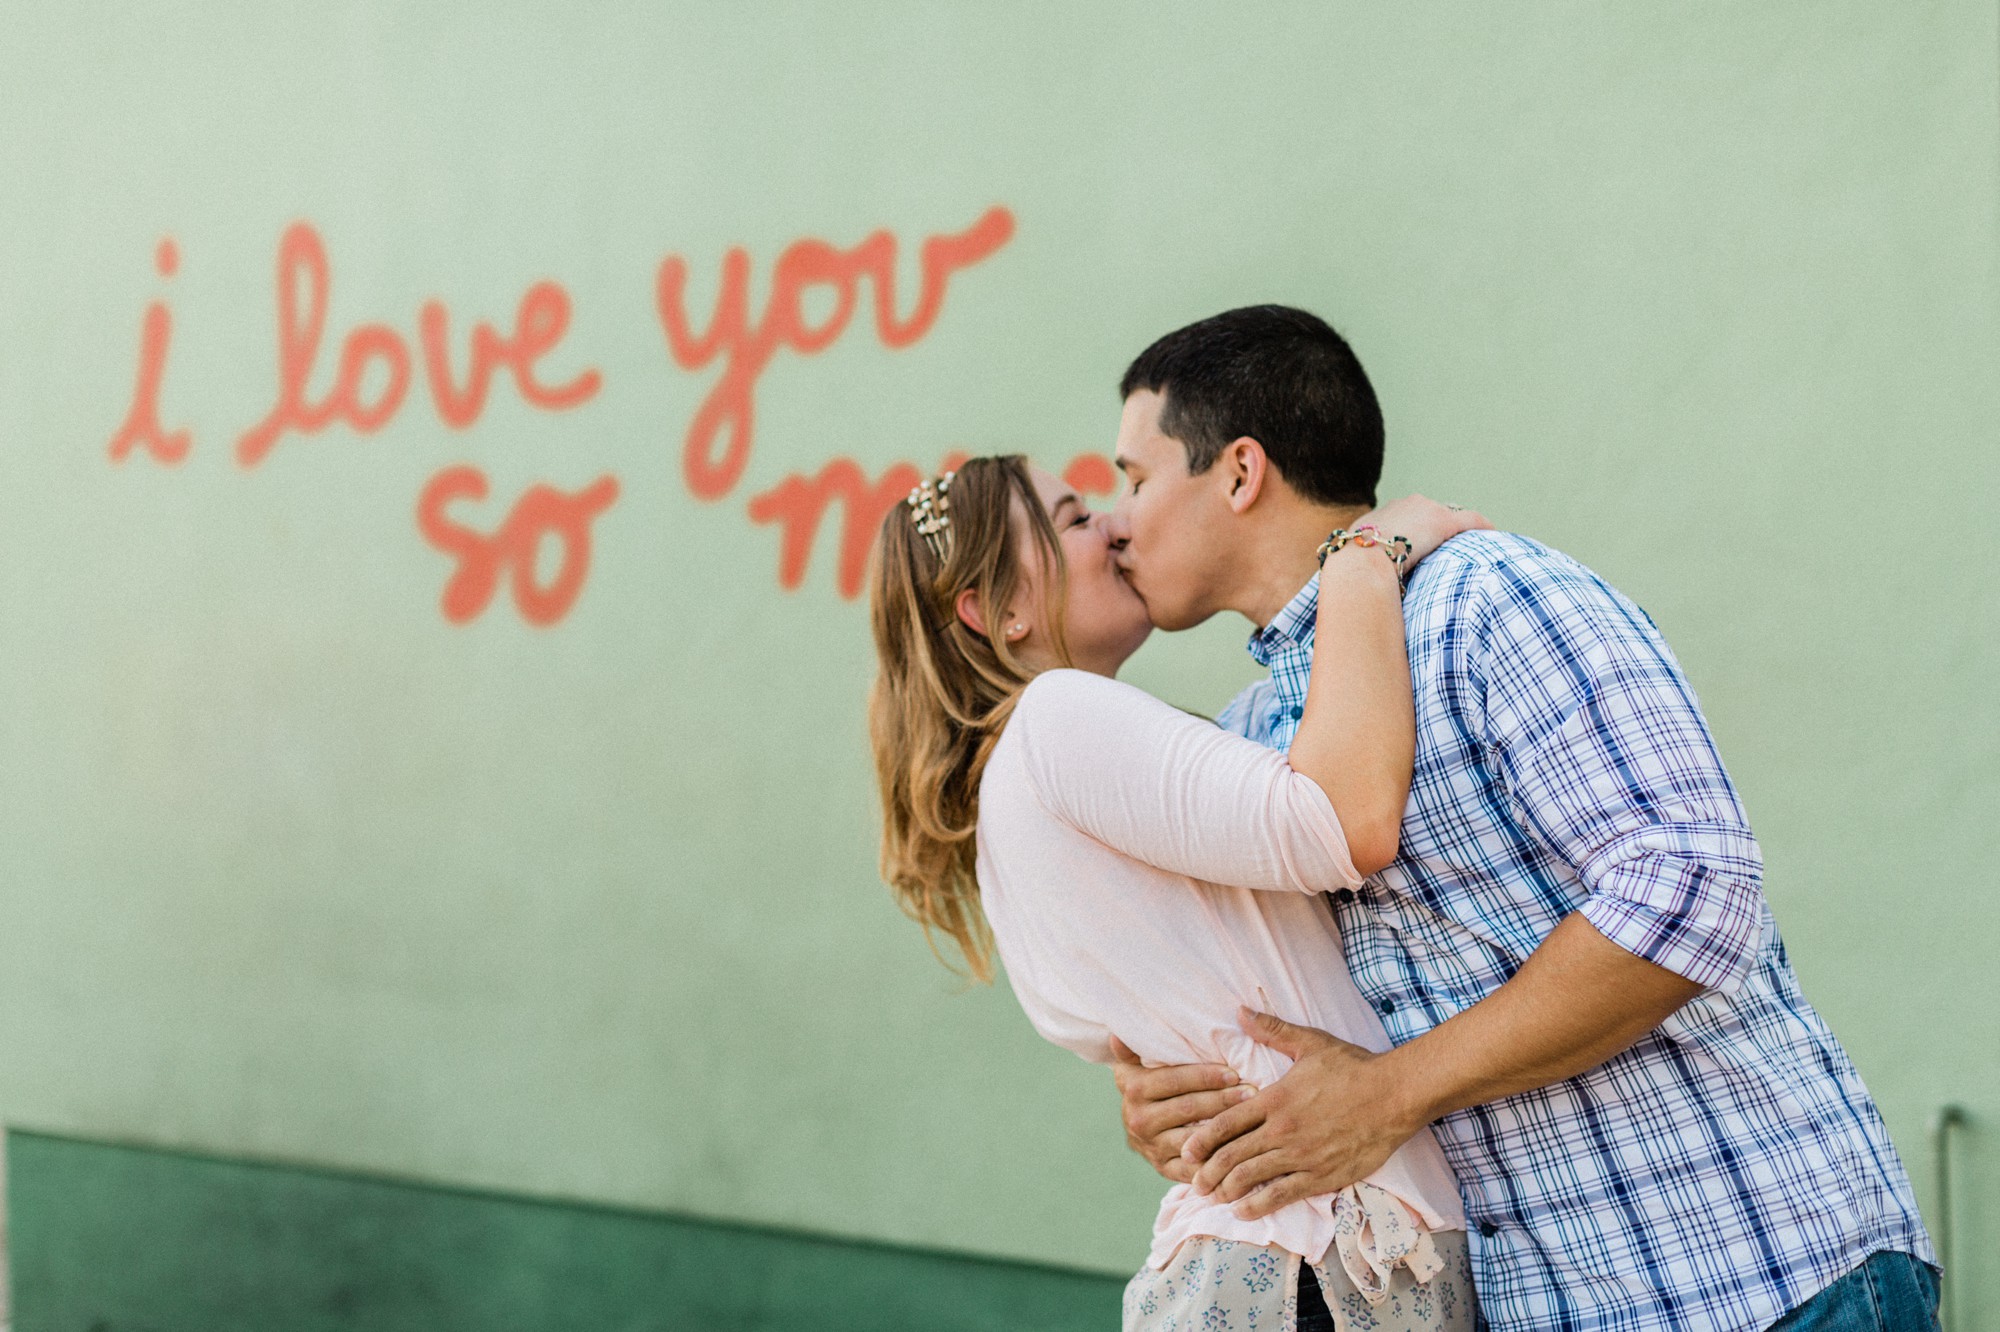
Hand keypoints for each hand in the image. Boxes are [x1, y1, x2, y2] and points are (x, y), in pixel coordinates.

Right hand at [1109, 1035, 1253, 1184]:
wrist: (1140, 1125)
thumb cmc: (1152, 1083)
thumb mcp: (1137, 1063)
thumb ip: (1132, 1048)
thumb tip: (1116, 1035)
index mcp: (1133, 1088)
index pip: (1174, 1080)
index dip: (1205, 1076)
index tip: (1234, 1073)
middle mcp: (1138, 1119)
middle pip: (1187, 1108)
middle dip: (1223, 1100)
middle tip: (1252, 1093)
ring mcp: (1151, 1146)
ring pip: (1194, 1138)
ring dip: (1224, 1128)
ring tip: (1251, 1118)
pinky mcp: (1164, 1168)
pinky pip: (1193, 1166)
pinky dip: (1215, 1159)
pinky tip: (1239, 1150)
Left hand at [1181, 1009, 1426, 1219]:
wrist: (1395, 1094)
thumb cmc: (1353, 1066)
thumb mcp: (1310, 1042)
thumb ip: (1272, 1030)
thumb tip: (1240, 1011)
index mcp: (1274, 1098)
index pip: (1226, 1122)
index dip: (1202, 1140)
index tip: (1186, 1152)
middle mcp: (1282, 1129)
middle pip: (1232, 1155)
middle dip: (1208, 1172)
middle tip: (1193, 1184)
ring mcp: (1301, 1154)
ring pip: (1252, 1177)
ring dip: (1227, 1190)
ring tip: (1214, 1198)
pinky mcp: (1322, 1174)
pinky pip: (1283, 1194)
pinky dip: (1259, 1205)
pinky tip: (1244, 1212)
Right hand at [1358, 495, 1491, 567]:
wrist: (1362, 564)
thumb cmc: (1353, 573)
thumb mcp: (1354, 565)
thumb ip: (1364, 566)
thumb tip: (1363, 586)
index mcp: (1380, 514)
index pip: (1404, 517)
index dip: (1414, 530)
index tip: (1421, 543)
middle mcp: (1403, 504)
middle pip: (1428, 511)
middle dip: (1437, 526)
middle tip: (1446, 544)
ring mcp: (1424, 510)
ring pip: (1449, 514)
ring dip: (1458, 527)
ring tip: (1469, 541)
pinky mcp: (1443, 520)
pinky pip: (1469, 519)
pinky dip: (1481, 525)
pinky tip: (1492, 534)